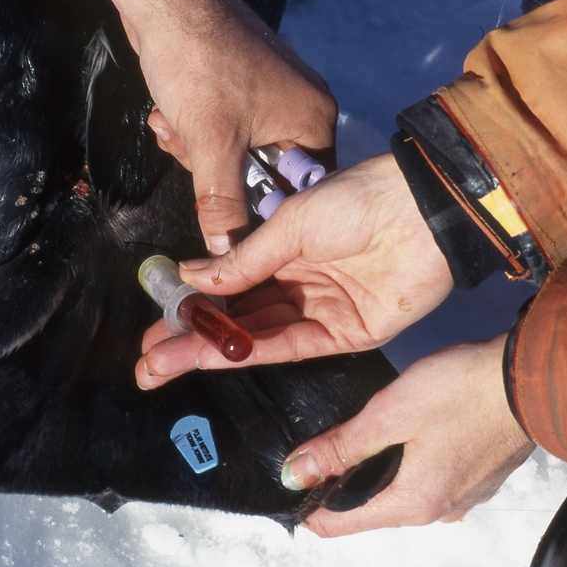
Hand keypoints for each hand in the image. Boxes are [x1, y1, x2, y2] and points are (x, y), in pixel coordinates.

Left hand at [97, 0, 335, 254]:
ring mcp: (270, 93)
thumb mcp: (211, 145)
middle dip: (213, 168)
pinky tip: (166, 114)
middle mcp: (301, 106)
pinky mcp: (241, 84)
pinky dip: (191, 127)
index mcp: (313, 120)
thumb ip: (222, 205)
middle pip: (262, 174)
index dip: (261, 208)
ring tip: (171, 123)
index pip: (301, 190)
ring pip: (234, 151)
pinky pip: (221, 128)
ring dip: (194, 147)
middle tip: (187, 148)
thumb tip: (226, 257)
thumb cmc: (199, 65)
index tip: (225, 211)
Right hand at [136, 153, 452, 387]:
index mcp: (285, 250)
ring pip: (255, 338)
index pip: (229, 287)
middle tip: (146, 362)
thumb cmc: (357, 201)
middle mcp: (298, 284)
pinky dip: (251, 352)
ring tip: (163, 364)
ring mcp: (320, 311)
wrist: (420, 209)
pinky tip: (213, 356)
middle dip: (189, 340)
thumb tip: (188, 278)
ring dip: (209, 351)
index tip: (155, 324)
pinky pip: (291, 347)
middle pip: (236, 320)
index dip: (191, 307)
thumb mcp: (288, 226)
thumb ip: (241, 261)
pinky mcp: (346, 335)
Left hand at [281, 334, 533, 535]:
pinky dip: (405, 463)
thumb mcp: (389, 414)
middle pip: (370, 507)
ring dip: (374, 471)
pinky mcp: (480, 474)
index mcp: (412, 505)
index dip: (306, 506)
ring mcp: (464, 495)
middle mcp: (438, 510)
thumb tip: (295, 475)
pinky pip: (429, 478)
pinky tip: (399, 433)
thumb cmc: (461, 391)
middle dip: (339, 484)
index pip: (339, 524)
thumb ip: (341, 446)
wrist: (534, 377)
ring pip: (400, 492)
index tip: (286, 481)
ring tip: (350, 438)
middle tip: (313, 448)